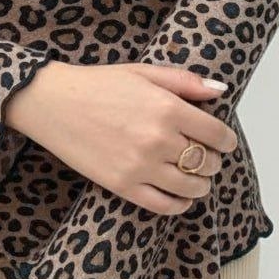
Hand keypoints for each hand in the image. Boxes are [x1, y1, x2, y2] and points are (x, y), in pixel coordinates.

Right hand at [5, 59, 238, 215]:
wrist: (52, 103)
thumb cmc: (96, 85)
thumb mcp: (143, 73)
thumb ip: (184, 82)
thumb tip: (220, 90)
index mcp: (167, 108)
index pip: (217, 134)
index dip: (226, 140)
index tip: (223, 142)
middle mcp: (158, 139)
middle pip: (206, 162)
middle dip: (212, 159)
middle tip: (205, 155)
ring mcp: (140, 166)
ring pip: (191, 187)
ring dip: (200, 184)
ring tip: (194, 176)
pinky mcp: (122, 186)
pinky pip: (164, 205)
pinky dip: (179, 204)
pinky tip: (179, 196)